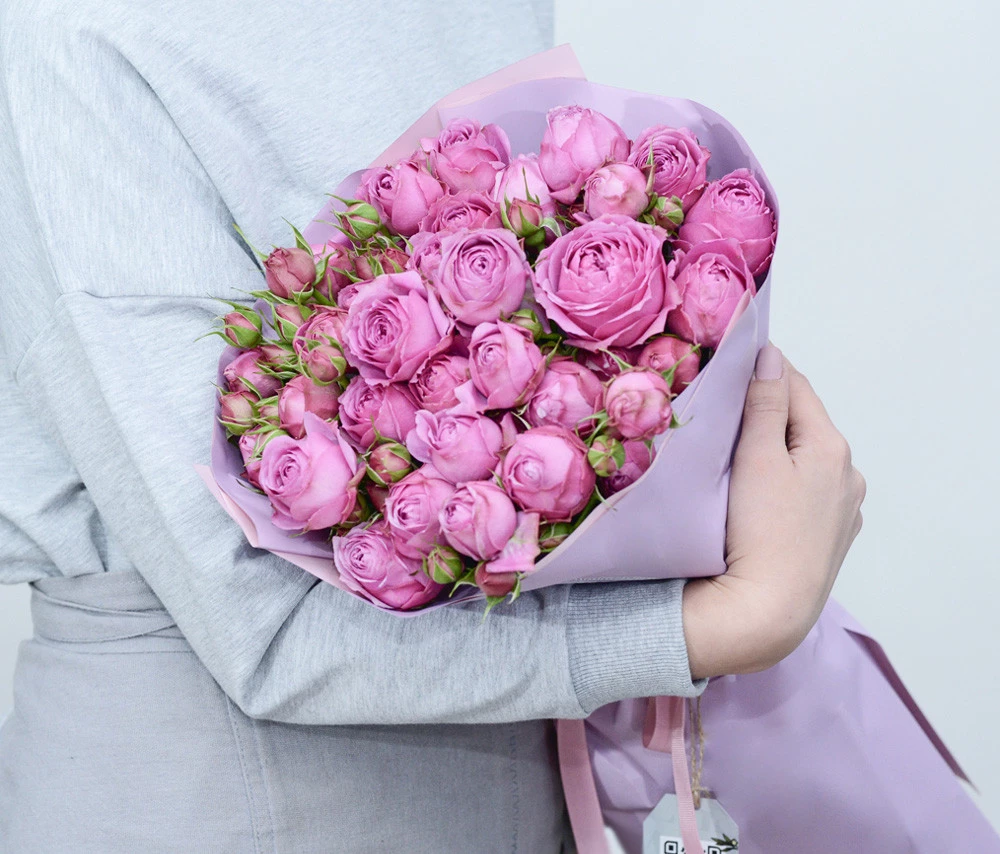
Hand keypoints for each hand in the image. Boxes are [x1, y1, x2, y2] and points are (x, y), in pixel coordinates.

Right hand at [683, 344, 865, 678]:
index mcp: (831, 446)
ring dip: (778, 448)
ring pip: (804, 460)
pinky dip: (784, 483)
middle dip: (768, 411)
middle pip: (802, 423)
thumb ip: (765, 403)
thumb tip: (771, 354)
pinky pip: (806, 493)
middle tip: (722, 409)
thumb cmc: (759, 531)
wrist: (768, 611)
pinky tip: (760, 498)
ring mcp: (843, 509)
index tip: (727, 366)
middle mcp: (848, 473)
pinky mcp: (831, 539)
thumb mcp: (756, 458)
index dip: (762, 370)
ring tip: (737, 456)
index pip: (796, 385)